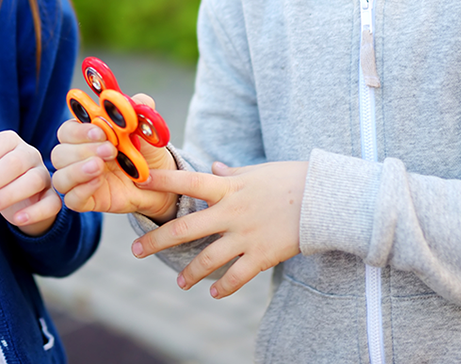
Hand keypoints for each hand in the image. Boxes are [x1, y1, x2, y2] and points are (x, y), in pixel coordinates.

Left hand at [0, 131, 60, 236]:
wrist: (19, 200)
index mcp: (9, 141)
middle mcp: (30, 154)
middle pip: (12, 163)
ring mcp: (44, 175)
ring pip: (32, 180)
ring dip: (8, 194)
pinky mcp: (52, 197)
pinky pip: (51, 203)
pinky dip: (35, 212)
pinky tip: (16, 220)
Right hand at [50, 94, 177, 220]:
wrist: (160, 181)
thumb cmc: (146, 151)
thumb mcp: (146, 129)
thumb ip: (140, 110)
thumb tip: (138, 99)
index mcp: (85, 136)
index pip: (67, 130)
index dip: (79, 131)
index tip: (101, 131)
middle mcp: (77, 157)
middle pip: (59, 153)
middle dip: (82, 150)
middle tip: (110, 150)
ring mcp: (80, 180)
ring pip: (60, 177)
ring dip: (78, 170)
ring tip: (101, 166)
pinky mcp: (86, 200)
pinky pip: (71, 199)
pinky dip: (82, 190)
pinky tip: (100, 182)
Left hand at [130, 160, 307, 298]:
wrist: (325, 199)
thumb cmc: (291, 179)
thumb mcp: (257, 171)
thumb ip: (232, 173)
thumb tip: (216, 167)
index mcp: (228, 187)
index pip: (188, 181)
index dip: (162, 180)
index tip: (138, 181)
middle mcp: (231, 212)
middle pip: (186, 227)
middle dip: (158, 240)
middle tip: (136, 250)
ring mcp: (246, 235)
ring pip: (208, 259)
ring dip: (190, 273)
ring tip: (180, 283)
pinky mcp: (262, 255)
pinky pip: (237, 277)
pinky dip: (224, 287)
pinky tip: (215, 292)